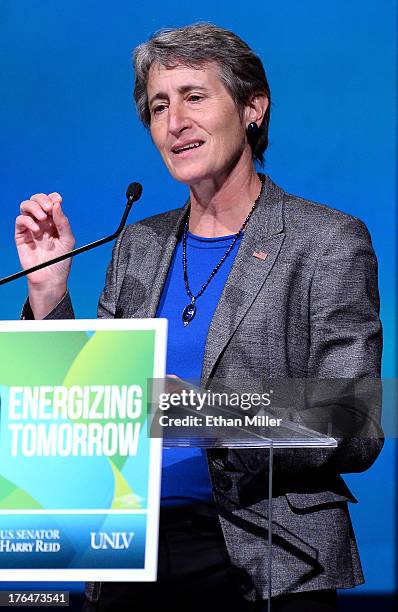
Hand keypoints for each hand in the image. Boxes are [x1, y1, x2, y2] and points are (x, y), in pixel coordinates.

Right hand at [15, 192, 74, 316]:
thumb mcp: (67, 240)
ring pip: (26, 206)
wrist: (50, 278)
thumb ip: (63, 222)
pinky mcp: (21, 235)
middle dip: (42, 199)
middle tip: (48, 208)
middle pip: (37, 200)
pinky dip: (27, 221)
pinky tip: (36, 229)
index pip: (52, 202)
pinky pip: (20, 220)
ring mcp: (31, 227)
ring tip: (42, 217)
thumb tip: (57, 203)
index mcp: (55, 221)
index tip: (58, 200)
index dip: (53, 197)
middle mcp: (42, 222)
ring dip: (33, 206)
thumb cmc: (61, 260)